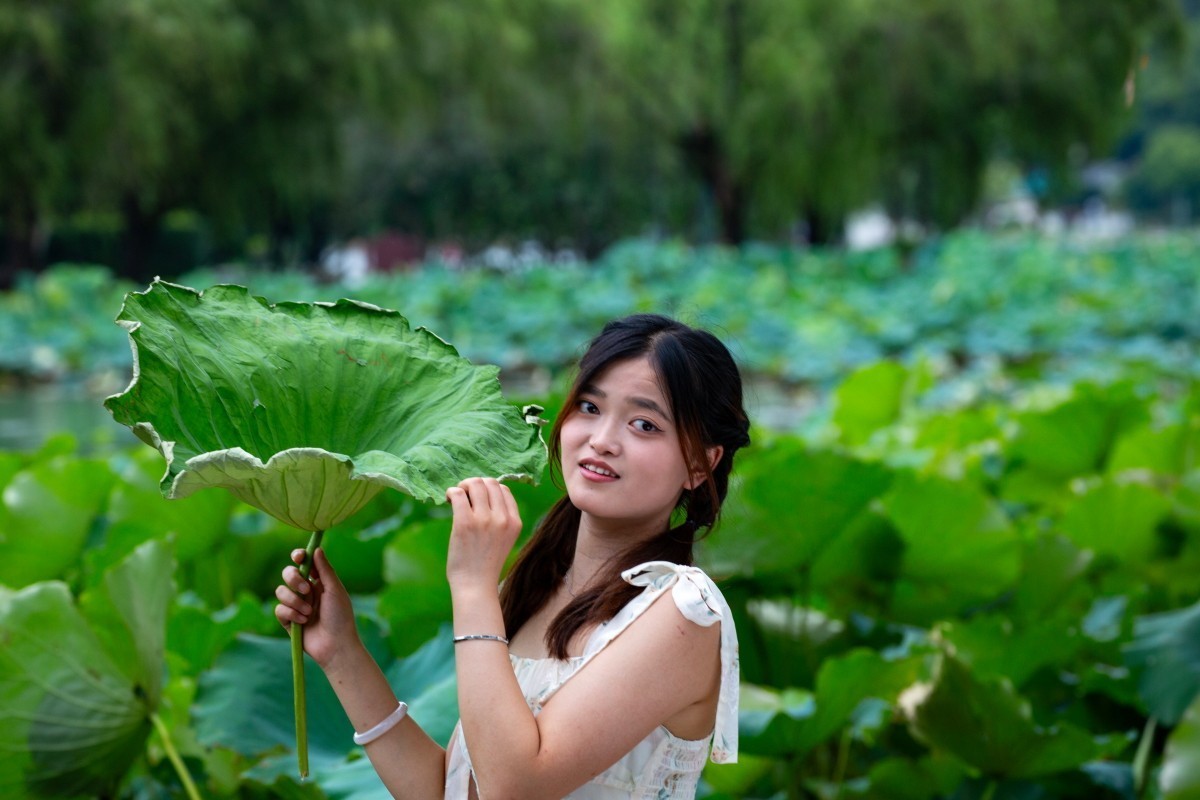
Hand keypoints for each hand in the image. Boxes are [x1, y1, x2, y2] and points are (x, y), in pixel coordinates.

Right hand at [274, 547, 361, 668]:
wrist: (335, 645)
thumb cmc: (340, 617)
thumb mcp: (335, 590)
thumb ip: (325, 570)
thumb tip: (317, 549)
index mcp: (318, 582)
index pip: (304, 563)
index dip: (298, 557)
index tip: (299, 557)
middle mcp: (306, 591)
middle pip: (288, 574)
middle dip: (294, 579)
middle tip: (306, 589)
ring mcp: (296, 605)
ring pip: (281, 591)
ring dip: (294, 601)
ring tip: (309, 613)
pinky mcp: (288, 620)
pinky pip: (279, 609)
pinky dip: (291, 614)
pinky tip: (303, 622)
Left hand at [445, 477, 522, 591]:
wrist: (475, 586)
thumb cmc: (485, 565)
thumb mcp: (504, 540)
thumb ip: (501, 519)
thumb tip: (483, 495)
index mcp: (514, 522)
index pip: (504, 489)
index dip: (488, 489)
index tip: (476, 499)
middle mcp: (502, 518)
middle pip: (490, 482)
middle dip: (475, 484)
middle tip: (464, 496)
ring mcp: (484, 519)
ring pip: (475, 484)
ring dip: (462, 486)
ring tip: (455, 497)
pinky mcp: (464, 522)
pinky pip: (457, 493)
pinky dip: (450, 492)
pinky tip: (447, 500)